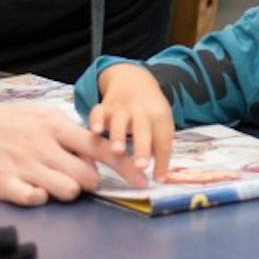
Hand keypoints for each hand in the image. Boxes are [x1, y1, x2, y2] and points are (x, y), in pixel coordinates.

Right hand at [0, 94, 148, 206]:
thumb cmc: (10, 121)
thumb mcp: (43, 116)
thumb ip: (70, 133)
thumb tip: (99, 152)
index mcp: (54, 126)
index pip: (100, 147)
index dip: (125, 165)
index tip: (143, 179)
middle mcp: (42, 146)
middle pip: (87, 177)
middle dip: (90, 182)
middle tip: (79, 177)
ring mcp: (24, 166)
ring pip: (67, 191)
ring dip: (67, 191)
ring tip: (53, 181)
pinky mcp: (5, 185)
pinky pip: (36, 200)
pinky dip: (40, 198)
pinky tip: (32, 188)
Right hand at [89, 63, 174, 180]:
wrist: (133, 79)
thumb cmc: (149, 111)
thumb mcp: (161, 123)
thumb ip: (159, 148)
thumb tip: (160, 178)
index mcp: (160, 117)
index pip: (163, 141)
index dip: (162, 161)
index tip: (158, 180)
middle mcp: (141, 111)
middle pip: (143, 129)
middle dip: (142, 147)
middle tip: (141, 166)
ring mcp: (121, 108)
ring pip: (120, 120)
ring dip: (119, 135)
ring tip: (117, 150)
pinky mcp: (104, 107)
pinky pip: (99, 111)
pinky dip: (96, 120)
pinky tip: (95, 132)